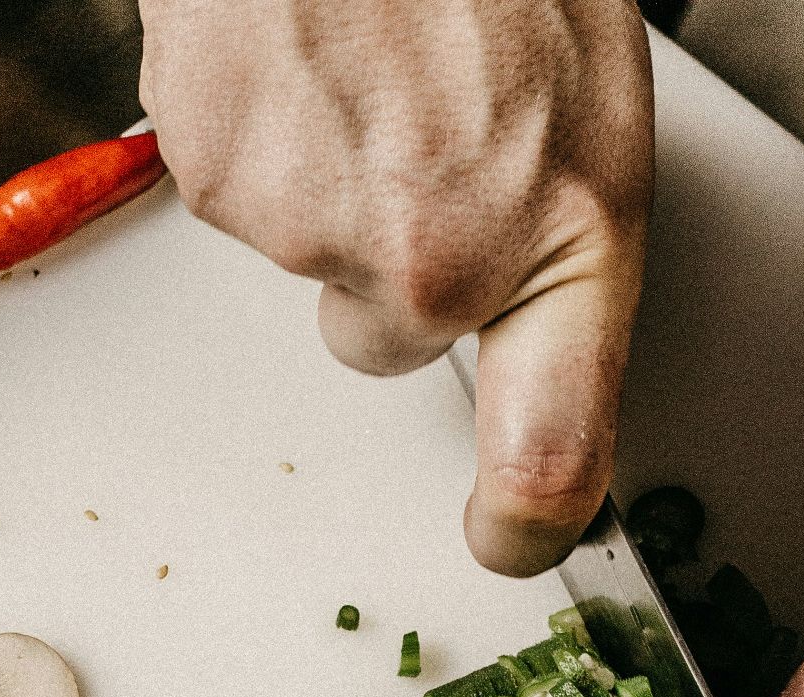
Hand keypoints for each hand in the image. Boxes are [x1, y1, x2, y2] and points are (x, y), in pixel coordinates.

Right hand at [138, 0, 653, 574]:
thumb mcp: (588, 104)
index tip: (509, 536)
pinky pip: (236, 188)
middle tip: (420, 136)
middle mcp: (438, 259)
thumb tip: (509, 322)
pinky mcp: (215, 173)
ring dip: (327, 177)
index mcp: (567, 236)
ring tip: (366, 61)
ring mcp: (314, 225)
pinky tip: (303, 52)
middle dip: (394, 261)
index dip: (527, 520)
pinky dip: (261, 132)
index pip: (556, 452)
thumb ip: (551, 239)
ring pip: (307, 253)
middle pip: (385, 338)